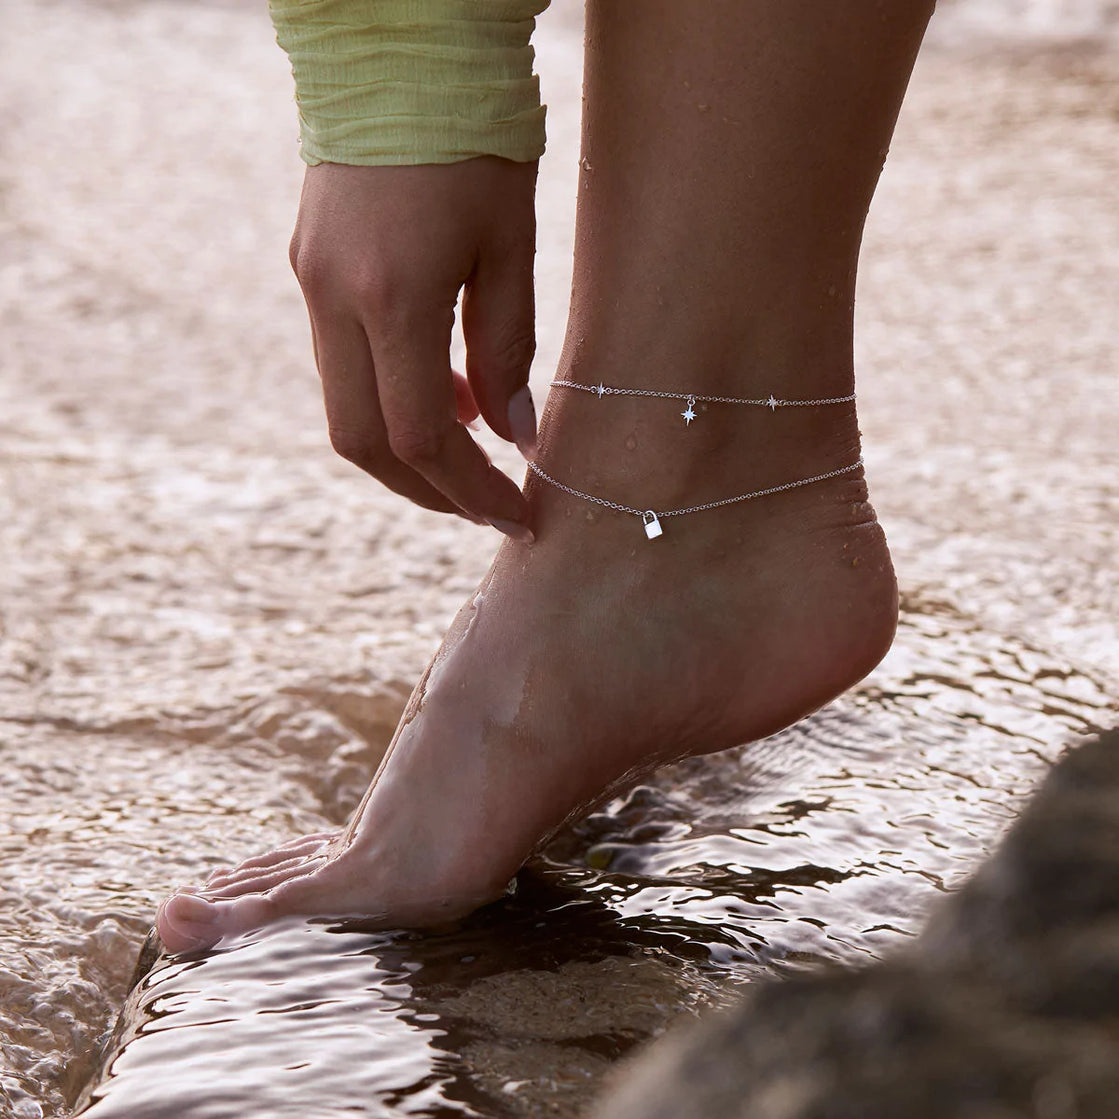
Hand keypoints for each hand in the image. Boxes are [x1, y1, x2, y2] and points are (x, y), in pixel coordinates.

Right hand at [289, 157, 538, 537]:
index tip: (515, 515)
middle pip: (363, 443)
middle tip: (484, 504)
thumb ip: (508, 350)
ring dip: (406, 446)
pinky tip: (439, 390)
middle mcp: (334, 299)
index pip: (420, 438)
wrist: (400, 53)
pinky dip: (388, 395)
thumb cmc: (474, 139)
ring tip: (471, 449)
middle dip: (426, 489)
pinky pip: (341, 362)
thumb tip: (512, 434)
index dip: (469, 491)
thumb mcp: (509, 248)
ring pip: (345, 408)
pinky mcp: (309, 268)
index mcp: (392, 297)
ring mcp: (311, 284)